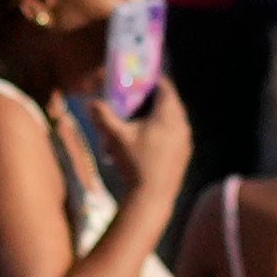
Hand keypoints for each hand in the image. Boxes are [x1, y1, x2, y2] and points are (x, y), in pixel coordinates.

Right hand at [113, 85, 200, 211]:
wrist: (152, 196)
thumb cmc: (134, 162)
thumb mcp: (116, 137)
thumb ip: (103, 116)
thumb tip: (91, 102)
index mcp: (169, 114)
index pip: (165, 86)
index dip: (151, 81)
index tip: (137, 81)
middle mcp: (182, 124)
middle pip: (169, 102)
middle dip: (151, 99)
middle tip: (134, 101)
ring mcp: (186, 140)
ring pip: (173, 119)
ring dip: (157, 117)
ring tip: (138, 122)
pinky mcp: (184, 154)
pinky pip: (175, 134)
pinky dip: (162, 132)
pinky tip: (146, 142)